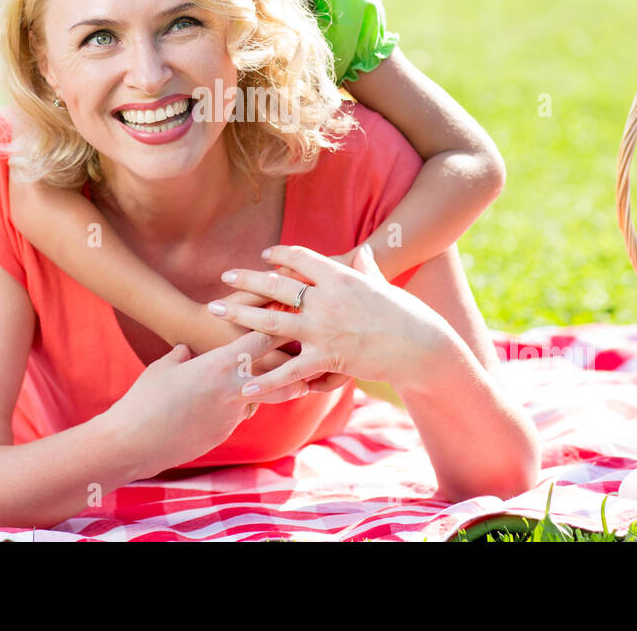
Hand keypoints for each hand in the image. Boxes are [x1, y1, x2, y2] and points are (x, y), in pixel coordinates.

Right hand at [109, 330, 312, 478]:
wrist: (135, 441)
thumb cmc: (146, 398)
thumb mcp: (164, 367)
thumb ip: (182, 356)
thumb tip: (186, 351)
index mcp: (220, 364)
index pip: (261, 341)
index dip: (278, 329)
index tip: (293, 320)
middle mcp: (233, 389)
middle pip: (280, 377)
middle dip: (297, 371)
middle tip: (311, 365)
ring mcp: (231, 415)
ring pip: (259, 399)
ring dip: (264, 393)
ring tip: (276, 387)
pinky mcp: (223, 434)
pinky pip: (237, 416)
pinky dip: (235, 409)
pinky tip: (221, 407)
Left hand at [214, 243, 447, 396]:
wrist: (422, 346)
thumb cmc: (407, 314)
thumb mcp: (385, 286)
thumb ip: (368, 269)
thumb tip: (364, 252)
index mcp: (340, 276)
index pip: (301, 258)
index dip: (280, 255)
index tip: (264, 255)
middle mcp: (326, 298)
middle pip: (277, 285)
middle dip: (247, 280)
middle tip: (224, 277)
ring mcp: (323, 328)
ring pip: (272, 321)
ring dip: (240, 315)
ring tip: (215, 310)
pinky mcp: (326, 356)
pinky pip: (289, 369)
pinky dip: (265, 380)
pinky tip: (244, 385)